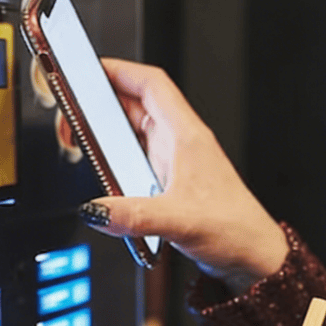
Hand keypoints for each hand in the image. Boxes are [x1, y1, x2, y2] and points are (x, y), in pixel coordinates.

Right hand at [83, 59, 288, 280]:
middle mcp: (180, 144)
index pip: (150, 84)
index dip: (117, 70)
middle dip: (101, 103)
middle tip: (72, 116)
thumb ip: (133, 215)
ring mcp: (175, 163)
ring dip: (107, 131)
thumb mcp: (178, 220)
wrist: (252, 255)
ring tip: (80, 139)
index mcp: (186, 136)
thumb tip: (95, 210)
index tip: (86, 69)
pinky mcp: (171, 184)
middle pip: (135, 104)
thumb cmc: (234, 229)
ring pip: (135, 131)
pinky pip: (138, 159)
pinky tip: (105, 174)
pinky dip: (117, 158)